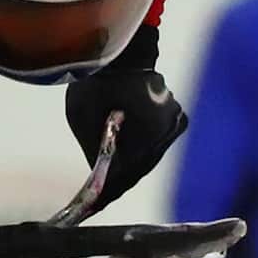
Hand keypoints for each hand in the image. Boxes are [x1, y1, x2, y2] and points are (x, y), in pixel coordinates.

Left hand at [64, 66, 187, 216]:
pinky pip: (155, 142)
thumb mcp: (82, 116)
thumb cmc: (98, 79)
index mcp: (146, 134)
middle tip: (99, 201)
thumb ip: (94, 148)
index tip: (92, 208)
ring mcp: (174, 124)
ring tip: (109, 185)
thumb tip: (100, 174)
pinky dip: (140, 149)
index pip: (126, 174)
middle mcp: (166, 133)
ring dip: (131, 166)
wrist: (124, 48)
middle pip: (140, 167)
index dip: (108, 193)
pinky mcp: (176, 117)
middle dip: (120, 181)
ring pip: (149, 156)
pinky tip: (124, 160)